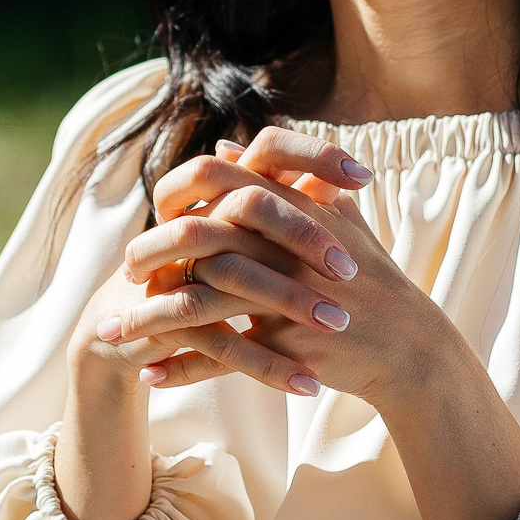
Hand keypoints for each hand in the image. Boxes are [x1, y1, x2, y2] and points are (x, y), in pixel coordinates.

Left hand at [97, 128, 472, 409]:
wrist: (410, 347)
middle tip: (121, 277)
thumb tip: (227, 144)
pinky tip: (149, 374)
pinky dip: (180, 366)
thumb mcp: (333, 220)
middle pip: (195, 242)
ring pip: (197, 302)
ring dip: (147, 320)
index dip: (178, 202)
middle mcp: (285, 246)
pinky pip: (219, 356)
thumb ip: (282, 180)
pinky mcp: (285, 343)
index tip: (151, 226)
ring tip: (109, 335)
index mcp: (295, 211)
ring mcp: (285, 294)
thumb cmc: (373, 281)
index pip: (220, 186)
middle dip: (149, 260)